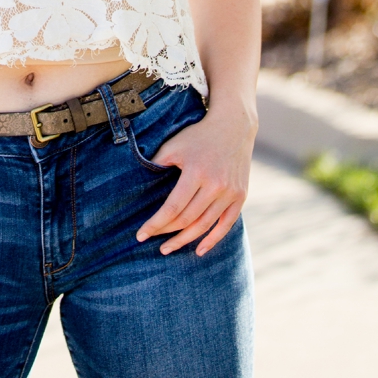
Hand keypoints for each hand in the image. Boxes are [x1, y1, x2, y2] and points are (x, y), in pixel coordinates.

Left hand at [136, 108, 253, 256]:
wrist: (233, 127)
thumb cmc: (197, 136)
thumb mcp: (173, 145)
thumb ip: (157, 164)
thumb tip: (137, 183)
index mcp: (196, 172)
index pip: (172, 207)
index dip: (156, 224)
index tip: (141, 235)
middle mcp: (216, 185)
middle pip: (188, 219)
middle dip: (168, 234)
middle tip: (154, 244)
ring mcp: (230, 193)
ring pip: (205, 225)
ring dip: (186, 240)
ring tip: (169, 248)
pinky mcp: (240, 197)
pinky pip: (227, 224)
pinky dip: (213, 239)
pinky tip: (199, 250)